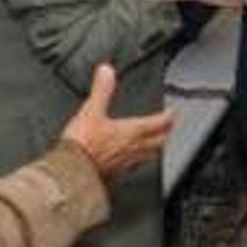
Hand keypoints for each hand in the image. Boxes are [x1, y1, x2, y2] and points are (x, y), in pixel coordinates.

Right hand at [59, 63, 174, 177]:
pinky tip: (131, 161)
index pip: (159, 123)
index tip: (173, 113)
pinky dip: (138, 161)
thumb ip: (102, 90)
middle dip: (166, 133)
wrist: (73, 171)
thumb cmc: (83, 144)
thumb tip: (107, 72)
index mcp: (133, 131)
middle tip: (169, 128)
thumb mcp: (91, 110)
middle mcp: (134, 148)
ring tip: (155, 144)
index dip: (169, 117)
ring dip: (155, 148)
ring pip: (150, 156)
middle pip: (160, 141)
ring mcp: (127, 163)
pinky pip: (134, 167)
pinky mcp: (116, 175)